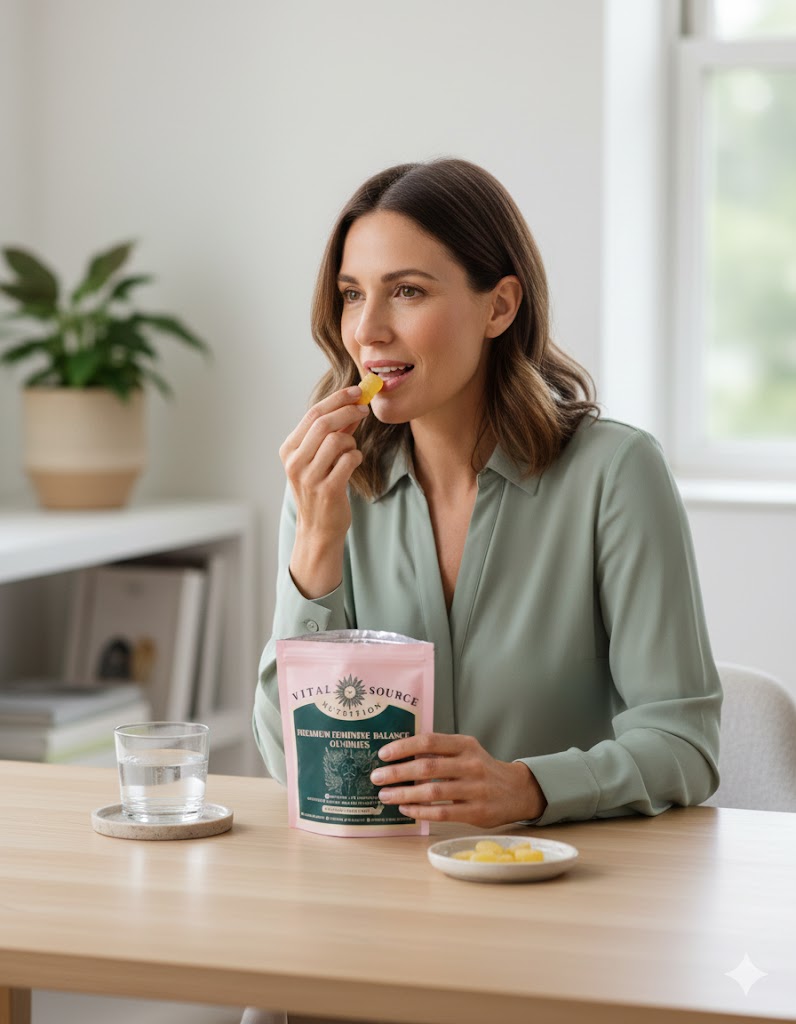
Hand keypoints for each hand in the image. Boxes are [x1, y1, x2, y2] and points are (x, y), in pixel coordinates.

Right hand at [279, 386, 369, 596]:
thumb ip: (333, 432)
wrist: (318, 529)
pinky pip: (349, 460)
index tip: (355, 391)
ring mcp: (309, 477)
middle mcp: (295, 462)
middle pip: (324, 424)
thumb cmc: (320, 489)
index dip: (337, 399)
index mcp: (289, 450)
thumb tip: (352, 405)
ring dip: (352, 441)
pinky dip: (356, 457)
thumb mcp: (319, 458)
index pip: (313, 414)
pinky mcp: (327, 490)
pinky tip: (353, 464)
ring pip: (338, 441)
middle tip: (364, 409)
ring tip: (351, 451)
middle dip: (348, 411)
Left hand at [370, 732, 546, 827]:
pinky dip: (420, 811)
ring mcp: (475, 789)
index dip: (403, 747)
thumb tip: (402, 755)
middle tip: (377, 777)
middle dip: (397, 773)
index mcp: (465, 745)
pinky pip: (442, 812)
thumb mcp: (467, 751)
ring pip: (432, 792)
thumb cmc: (483, 769)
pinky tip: (406, 809)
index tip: (383, 754)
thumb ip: (440, 752)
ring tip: (386, 795)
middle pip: (427, 768)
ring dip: (404, 794)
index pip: (429, 741)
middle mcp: (471, 764)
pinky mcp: (477, 812)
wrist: (518, 790)